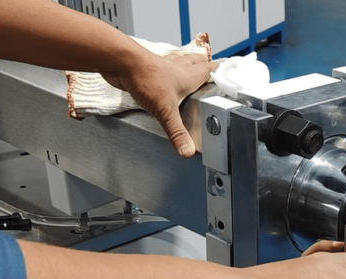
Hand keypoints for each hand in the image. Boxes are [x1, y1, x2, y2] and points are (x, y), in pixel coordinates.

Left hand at [102, 51, 217, 157]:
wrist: (121, 62)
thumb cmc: (145, 78)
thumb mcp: (165, 111)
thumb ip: (177, 132)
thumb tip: (188, 150)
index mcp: (186, 77)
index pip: (207, 71)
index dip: (217, 69)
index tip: (225, 66)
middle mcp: (175, 69)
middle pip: (193, 62)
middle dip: (202, 62)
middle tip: (208, 61)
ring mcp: (160, 66)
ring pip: (177, 61)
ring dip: (184, 61)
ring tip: (188, 62)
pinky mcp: (145, 67)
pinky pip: (159, 66)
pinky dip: (165, 67)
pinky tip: (161, 71)